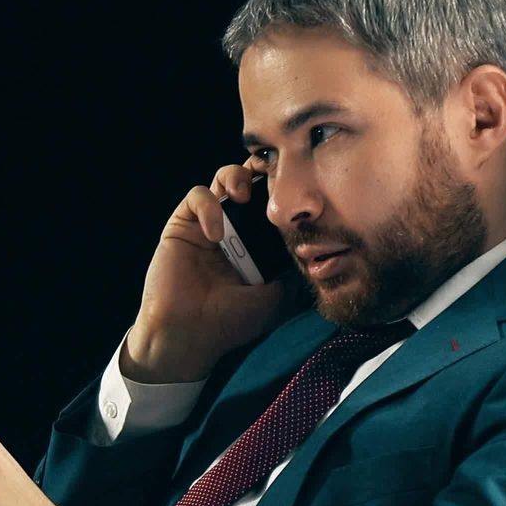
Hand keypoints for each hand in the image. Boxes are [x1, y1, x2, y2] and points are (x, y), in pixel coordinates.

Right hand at [124, 162, 286, 381]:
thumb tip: (323, 253)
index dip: (285, 190)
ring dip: (235, 177)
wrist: (189, 334)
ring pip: (223, 179)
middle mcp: (234, 230)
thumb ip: (296, 274)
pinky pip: (196, 197)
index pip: (273, 205)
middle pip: (250, 182)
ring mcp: (207, 225)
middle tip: (273, 175)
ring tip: (242, 196)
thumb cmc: (230, 322)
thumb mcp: (277, 299)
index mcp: (257, 244)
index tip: (299, 185)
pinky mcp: (182, 225)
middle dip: (262, 172)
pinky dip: (208, 207)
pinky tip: (216, 233)